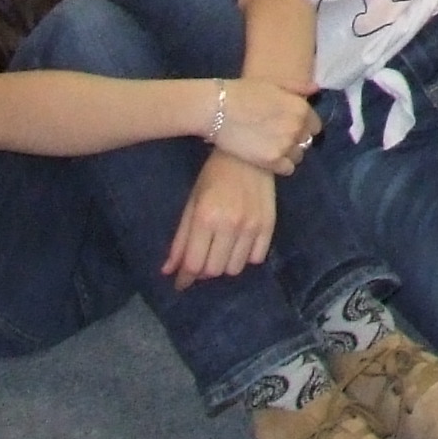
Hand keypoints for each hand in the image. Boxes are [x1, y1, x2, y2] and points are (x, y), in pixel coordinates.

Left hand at [162, 152, 279, 287]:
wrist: (248, 155)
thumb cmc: (213, 177)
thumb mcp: (191, 204)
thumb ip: (180, 239)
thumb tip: (168, 271)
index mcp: (205, 218)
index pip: (194, 263)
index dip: (185, 278)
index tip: (181, 283)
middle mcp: (230, 225)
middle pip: (214, 270)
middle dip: (203, 271)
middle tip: (201, 260)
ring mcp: (252, 226)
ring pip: (235, 268)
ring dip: (224, 265)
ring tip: (221, 252)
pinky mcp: (269, 225)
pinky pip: (256, 258)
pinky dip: (245, 258)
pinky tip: (239, 245)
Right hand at [204, 76, 319, 173]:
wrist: (217, 109)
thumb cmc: (244, 92)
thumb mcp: (274, 84)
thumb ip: (298, 88)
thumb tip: (316, 89)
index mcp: (301, 108)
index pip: (315, 125)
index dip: (304, 126)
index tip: (291, 126)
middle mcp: (297, 128)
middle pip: (307, 141)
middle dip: (297, 139)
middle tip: (279, 136)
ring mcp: (285, 146)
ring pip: (299, 156)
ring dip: (290, 153)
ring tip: (273, 147)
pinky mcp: (271, 161)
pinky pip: (287, 169)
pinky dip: (281, 165)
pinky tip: (269, 157)